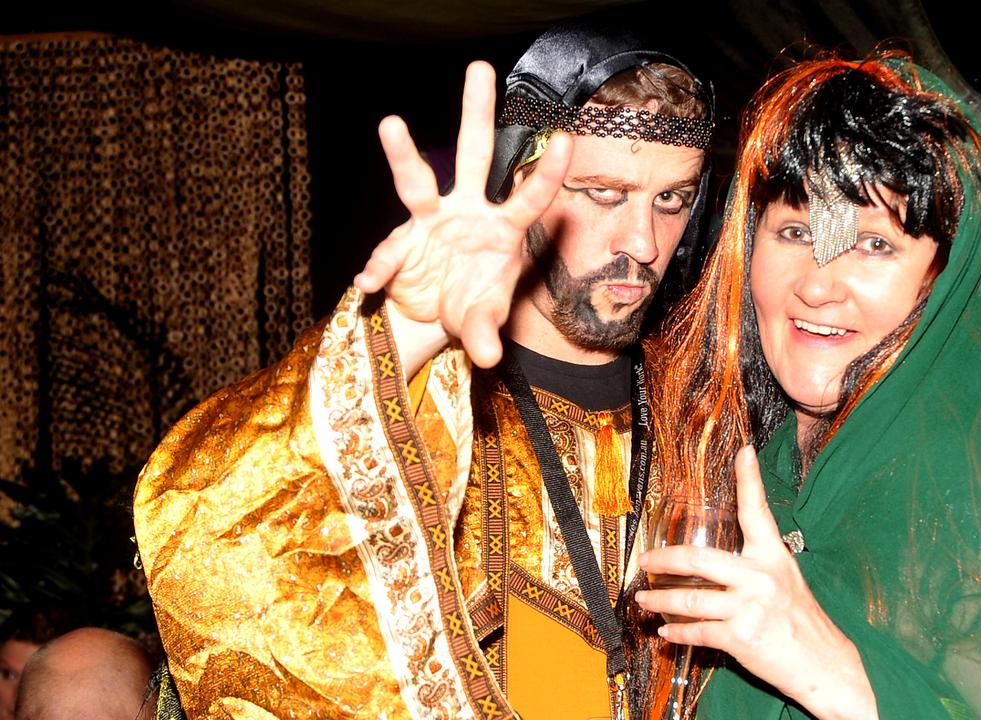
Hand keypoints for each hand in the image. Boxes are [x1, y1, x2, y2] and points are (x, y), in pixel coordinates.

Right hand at [353, 61, 572, 370]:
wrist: (434, 319)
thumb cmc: (473, 306)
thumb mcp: (482, 322)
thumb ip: (485, 334)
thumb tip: (488, 356)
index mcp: (505, 229)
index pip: (531, 197)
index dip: (548, 172)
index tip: (567, 138)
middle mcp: (469, 212)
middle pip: (474, 153)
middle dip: (477, 112)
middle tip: (481, 68)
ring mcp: (431, 221)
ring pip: (416, 179)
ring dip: (404, 153)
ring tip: (392, 124)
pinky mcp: (400, 241)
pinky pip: (388, 253)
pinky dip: (379, 269)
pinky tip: (369, 287)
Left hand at [636, 447, 876, 719]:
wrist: (825, 666)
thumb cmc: (803, 624)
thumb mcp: (787, 582)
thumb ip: (756, 568)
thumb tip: (715, 563)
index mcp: (774, 557)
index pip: (758, 511)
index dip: (749, 479)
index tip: (743, 452)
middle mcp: (761, 577)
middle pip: (699, 559)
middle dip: (664, 560)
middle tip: (645, 560)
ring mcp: (750, 607)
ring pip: (690, 599)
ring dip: (660, 600)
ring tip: (644, 600)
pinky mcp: (741, 637)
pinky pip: (698, 632)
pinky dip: (677, 633)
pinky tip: (666, 632)